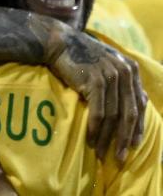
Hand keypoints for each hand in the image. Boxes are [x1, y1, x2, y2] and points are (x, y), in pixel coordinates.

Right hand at [47, 28, 147, 163]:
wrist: (60, 43)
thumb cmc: (81, 56)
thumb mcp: (107, 64)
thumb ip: (123, 81)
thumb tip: (140, 102)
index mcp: (130, 69)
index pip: (139, 104)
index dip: (137, 127)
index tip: (132, 145)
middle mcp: (124, 72)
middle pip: (129, 113)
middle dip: (124, 139)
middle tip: (120, 158)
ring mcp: (110, 76)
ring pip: (113, 116)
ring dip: (107, 138)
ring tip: (101, 153)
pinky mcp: (95, 81)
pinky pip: (98, 112)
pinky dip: (95, 129)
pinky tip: (90, 140)